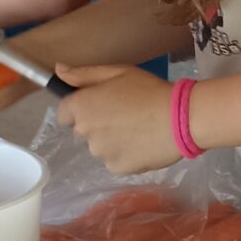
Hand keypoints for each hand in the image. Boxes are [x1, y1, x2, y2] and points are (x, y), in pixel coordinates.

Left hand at [57, 64, 176, 174]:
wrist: (182, 119)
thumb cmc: (149, 90)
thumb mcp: (118, 72)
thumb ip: (84, 74)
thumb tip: (58, 71)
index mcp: (82, 107)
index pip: (63, 114)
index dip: (79, 108)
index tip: (99, 105)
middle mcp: (86, 133)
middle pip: (83, 131)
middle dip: (97, 123)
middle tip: (125, 114)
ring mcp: (101, 153)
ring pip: (100, 147)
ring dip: (111, 140)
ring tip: (138, 129)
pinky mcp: (118, 168)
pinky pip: (115, 161)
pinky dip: (125, 154)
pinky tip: (143, 143)